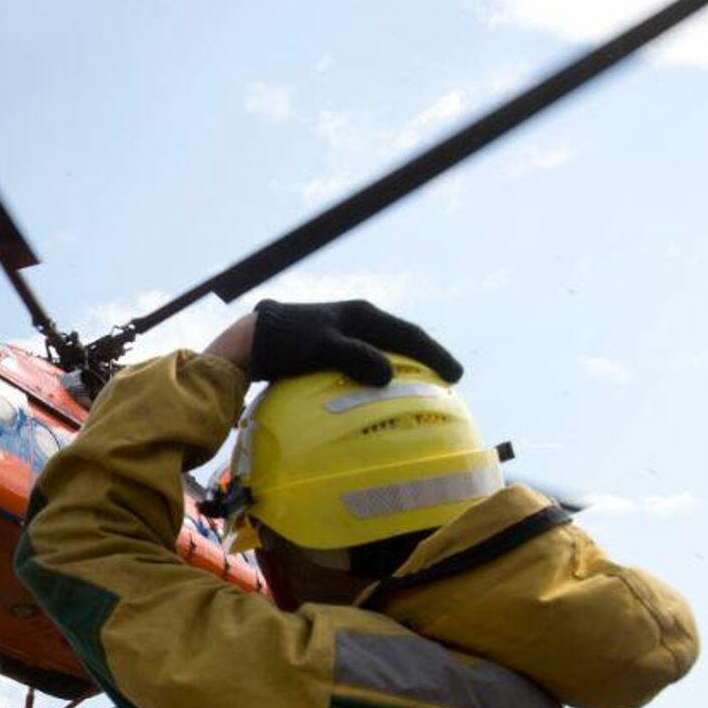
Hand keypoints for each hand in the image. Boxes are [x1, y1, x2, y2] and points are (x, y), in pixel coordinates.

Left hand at [205, 299, 461, 385]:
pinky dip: (380, 373)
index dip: (434, 354)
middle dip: (425, 359)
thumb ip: (355, 358)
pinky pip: (365, 360)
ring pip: (384, 350)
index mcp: (362, 314)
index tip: (456, 375)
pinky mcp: (329, 347)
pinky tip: (380, 392)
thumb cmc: (286, 343)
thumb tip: (388, 375)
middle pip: (401, 340)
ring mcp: (343, 332)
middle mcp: (356, 319)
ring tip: (420, 389)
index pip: (409, 334)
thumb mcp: (323, 348)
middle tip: (448, 382)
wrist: (251, 341)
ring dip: (404, 367)